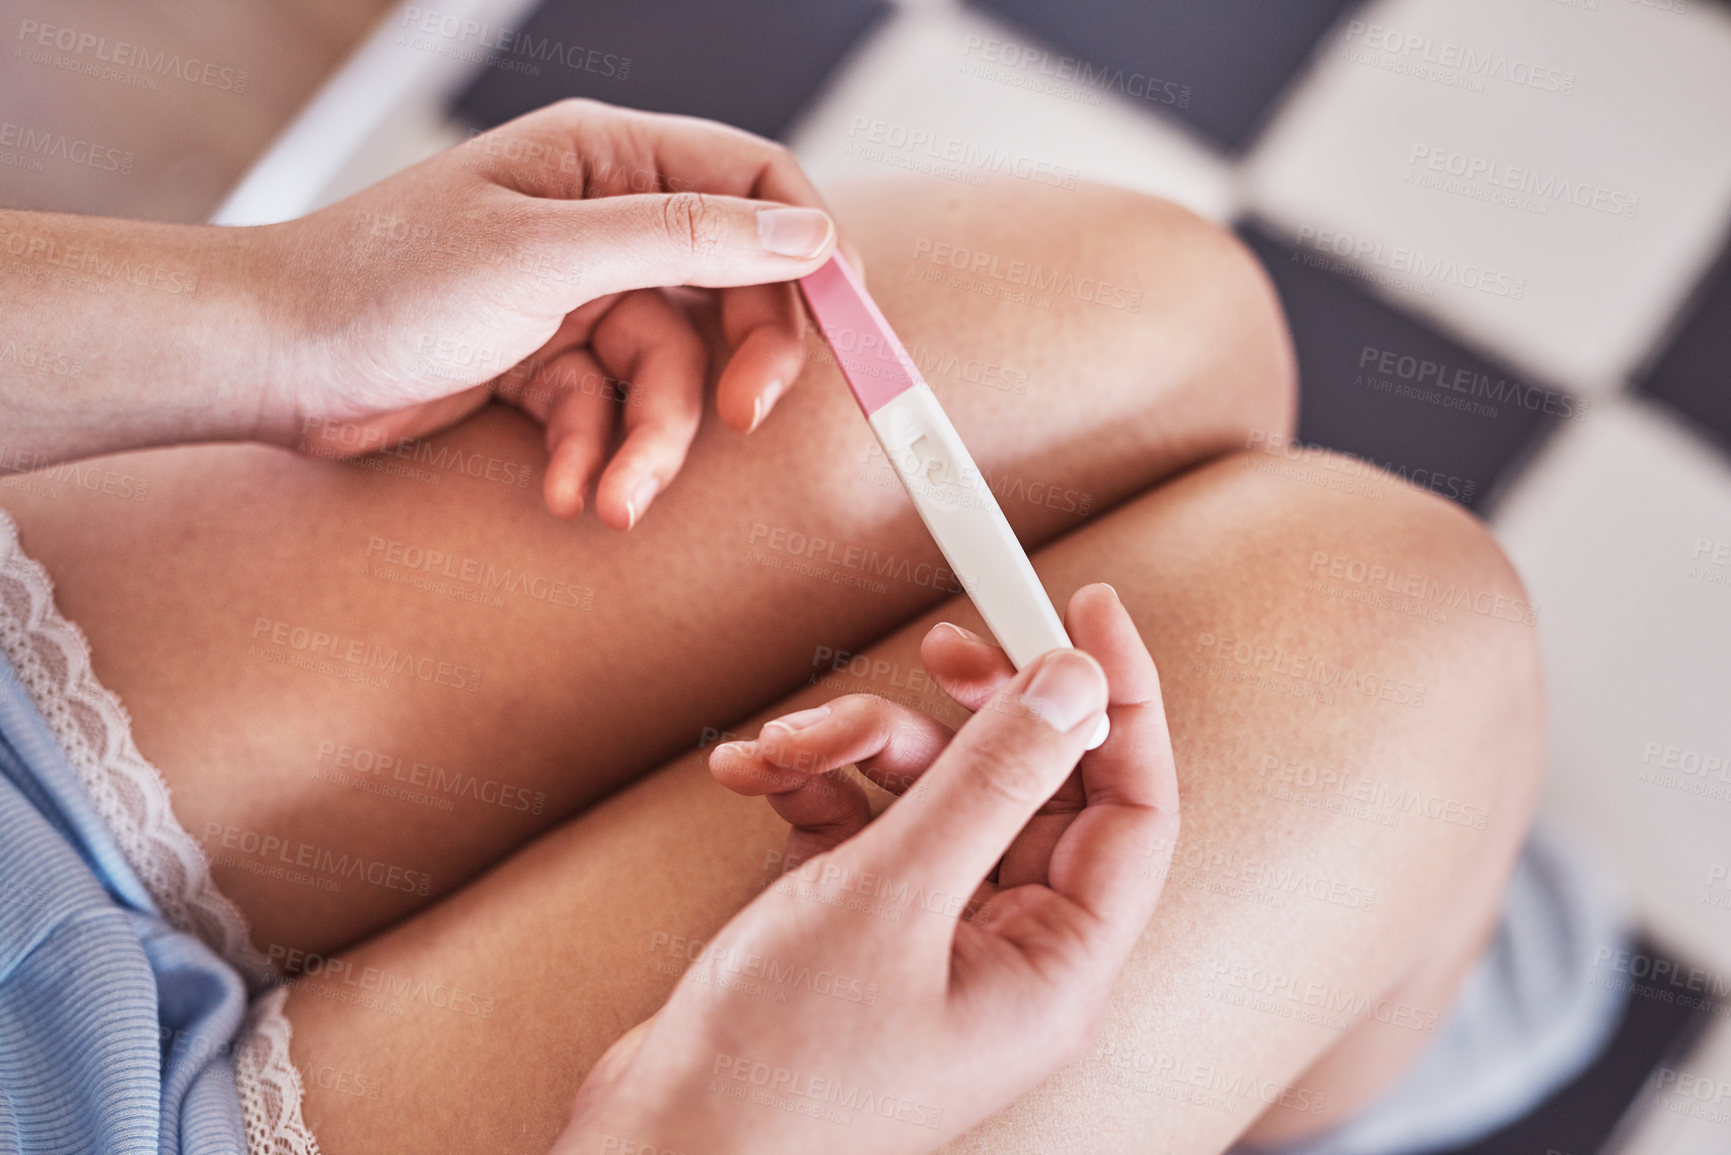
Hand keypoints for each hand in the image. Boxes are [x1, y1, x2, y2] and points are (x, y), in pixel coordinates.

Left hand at [264, 98, 839, 526]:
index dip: (810, 252)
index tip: (849, 323)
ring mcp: (575, 296)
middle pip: (727, 291)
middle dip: (734, 366)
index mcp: (606, 159)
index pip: (752, 186)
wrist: (272, 366)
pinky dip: (594, 457)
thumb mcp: (549, 256)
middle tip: (742, 420)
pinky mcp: (547, 365)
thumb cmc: (384, 285)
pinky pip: (611, 415)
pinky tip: (561, 488)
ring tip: (610, 496)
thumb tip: (805, 236)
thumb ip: (686, 240)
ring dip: (647, 443)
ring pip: (668, 375)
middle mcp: (600, 221)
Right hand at [554, 584, 1179, 1154]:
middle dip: (965, 714)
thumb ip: (989, 781)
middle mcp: (1004, 950)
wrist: (663, 1154)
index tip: (1083, 608)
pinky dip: (810, 786)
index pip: (1129, 806)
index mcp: (1054, 965)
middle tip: (938, 648)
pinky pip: (858, 822)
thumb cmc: (783, 1066)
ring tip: (786, 747)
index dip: (1118, 701)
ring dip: (859, 747)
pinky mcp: (854, 926)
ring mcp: (926, 938)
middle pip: (1024, 785)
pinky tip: (748, 775)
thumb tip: (1076, 685)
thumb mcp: (891, 898)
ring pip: (931, 792)